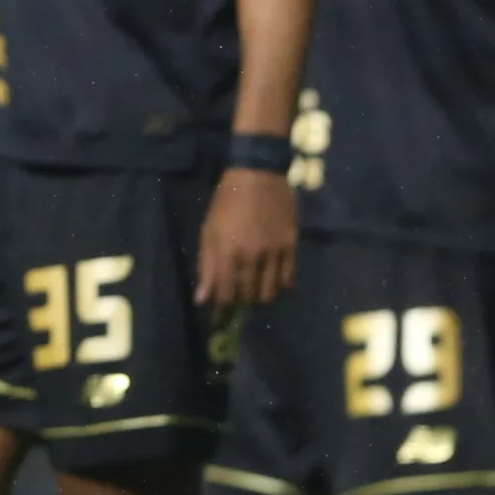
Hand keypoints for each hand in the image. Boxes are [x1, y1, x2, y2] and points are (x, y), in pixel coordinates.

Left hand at [196, 166, 298, 312]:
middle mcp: (252, 256)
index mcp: (227, 251)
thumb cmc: (226, 201)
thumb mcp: (208, 230)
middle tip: (235, 304)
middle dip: (239, 305)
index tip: (216, 321)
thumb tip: (202, 299)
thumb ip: (206, 265)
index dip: (220, 312)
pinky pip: (289, 279)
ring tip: (254, 296)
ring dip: (259, 300)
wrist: (258, 174)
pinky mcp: (292, 246)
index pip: (224, 294)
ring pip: (270, 293)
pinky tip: (273, 286)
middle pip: (248, 296)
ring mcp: (274, 252)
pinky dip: (280, 289)